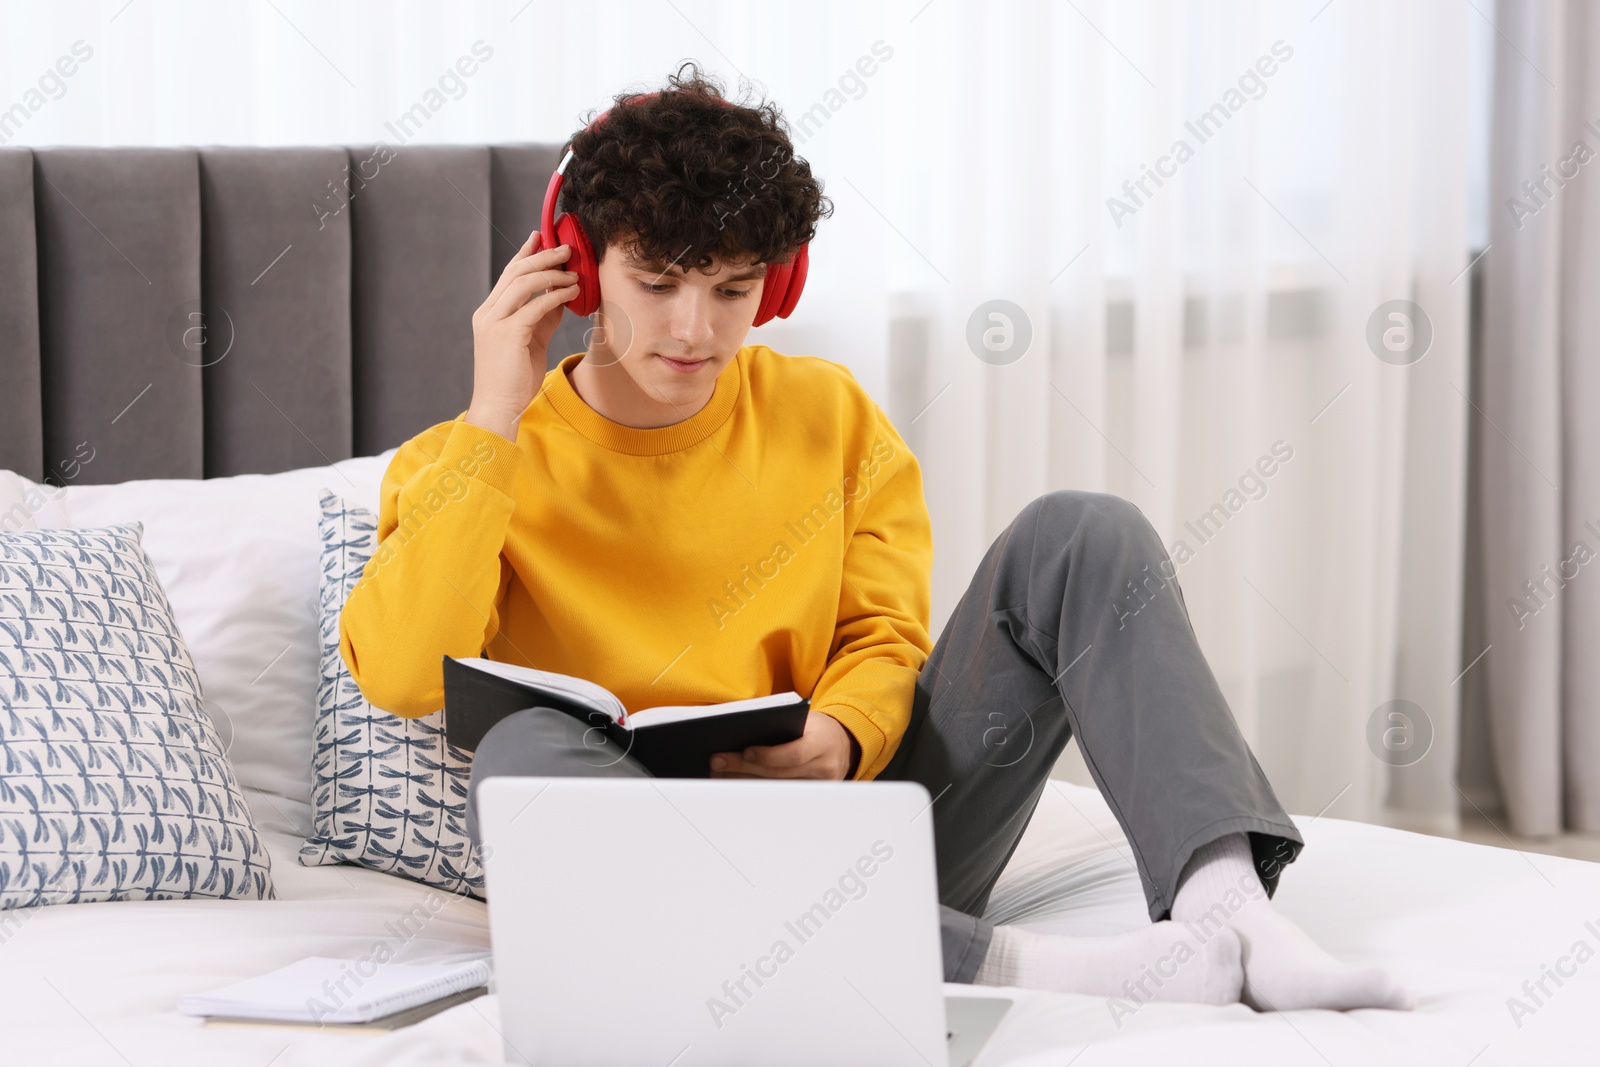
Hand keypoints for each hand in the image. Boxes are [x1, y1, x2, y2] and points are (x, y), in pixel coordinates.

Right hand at [464, 230, 580, 440]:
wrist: (498, 408)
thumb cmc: (514, 379)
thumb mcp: (531, 341)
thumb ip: (542, 318)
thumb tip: (561, 297)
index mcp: (489, 313)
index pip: (508, 274)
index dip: (526, 253)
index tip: (542, 237)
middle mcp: (488, 313)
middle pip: (516, 272)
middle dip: (543, 256)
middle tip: (566, 249)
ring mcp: (494, 322)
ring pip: (524, 283)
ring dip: (552, 274)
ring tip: (574, 273)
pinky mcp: (507, 334)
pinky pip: (535, 305)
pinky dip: (555, 295)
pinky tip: (571, 293)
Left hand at [709, 711, 855, 780]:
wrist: (842, 744)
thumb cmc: (816, 728)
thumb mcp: (804, 720)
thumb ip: (779, 725)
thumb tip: (738, 733)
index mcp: (823, 742)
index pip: (794, 755)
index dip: (768, 755)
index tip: (745, 751)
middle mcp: (824, 767)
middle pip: (778, 774)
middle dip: (744, 767)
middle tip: (717, 761)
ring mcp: (817, 786)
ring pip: (774, 787)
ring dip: (743, 780)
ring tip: (719, 771)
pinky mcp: (810, 798)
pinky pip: (778, 794)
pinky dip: (755, 787)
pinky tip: (735, 780)